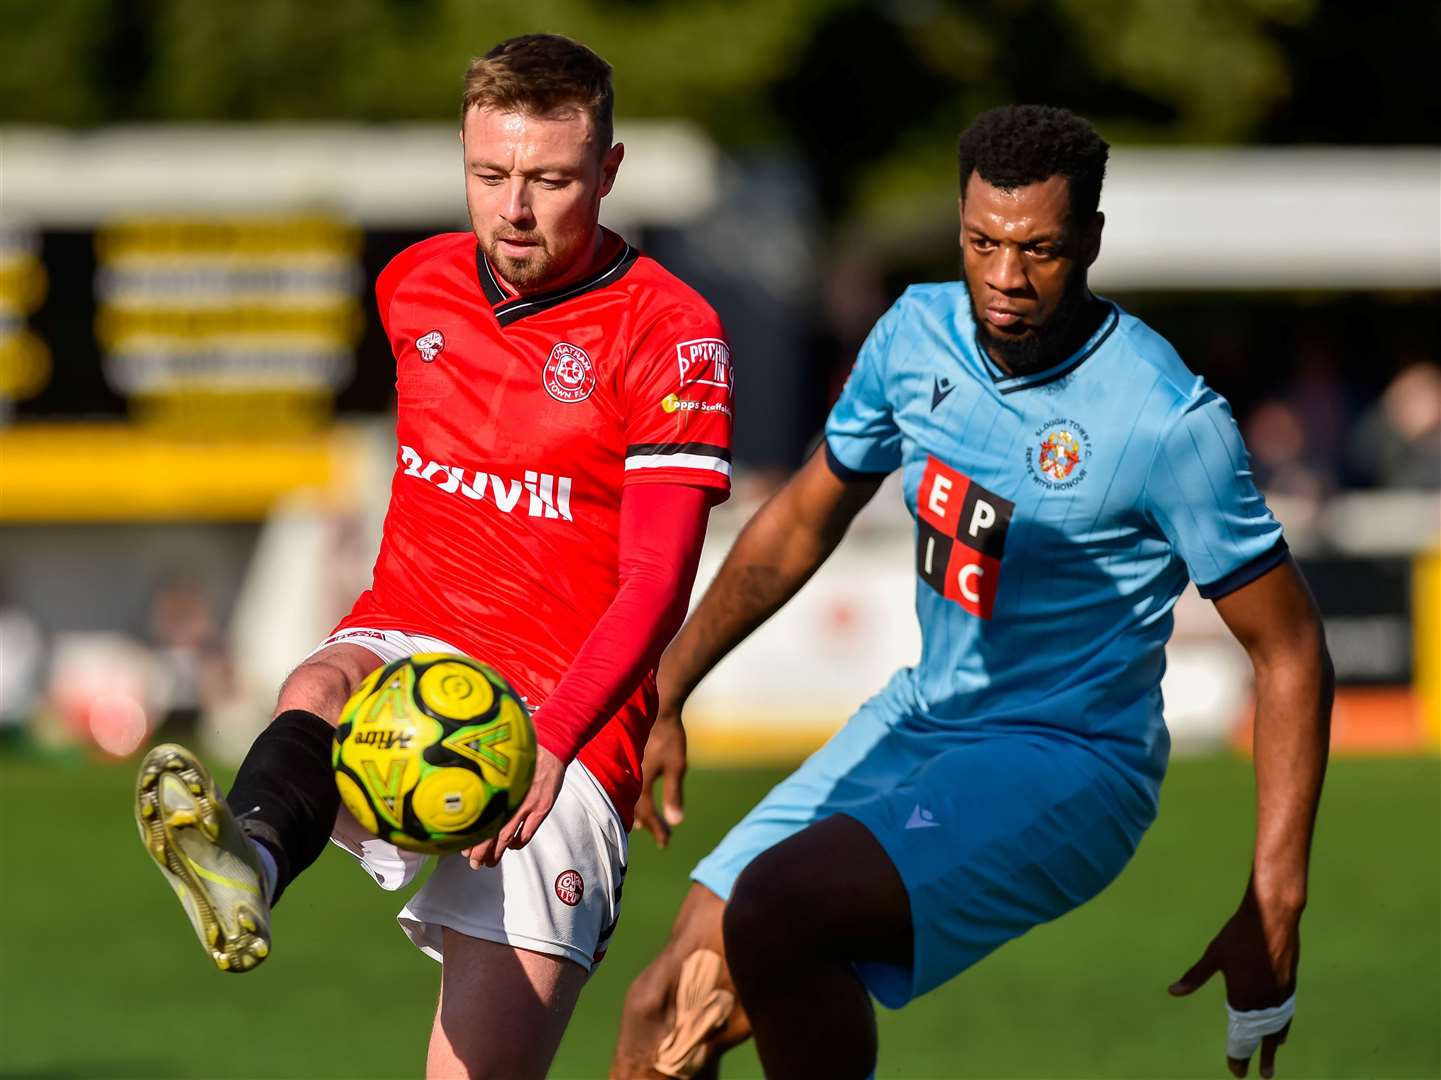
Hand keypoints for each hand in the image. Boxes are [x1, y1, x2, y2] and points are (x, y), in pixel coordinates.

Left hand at [462, 746, 565, 868]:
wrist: (549, 746)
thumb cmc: (523, 756)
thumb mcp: (500, 768)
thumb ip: (491, 785)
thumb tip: (475, 801)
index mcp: (497, 789)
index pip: (480, 820)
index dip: (471, 837)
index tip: (463, 849)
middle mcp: (510, 799)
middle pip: (491, 832)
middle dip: (481, 851)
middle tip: (474, 863)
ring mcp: (527, 805)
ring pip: (507, 837)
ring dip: (497, 853)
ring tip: (490, 863)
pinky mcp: (542, 808)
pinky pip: (528, 833)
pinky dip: (518, 843)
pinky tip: (512, 846)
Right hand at [632, 710, 686, 848]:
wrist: (656, 705)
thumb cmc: (668, 735)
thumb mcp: (676, 766)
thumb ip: (673, 794)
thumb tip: (676, 823)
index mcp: (639, 782)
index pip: (647, 814)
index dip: (657, 830)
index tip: (666, 843)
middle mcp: (627, 778)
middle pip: (636, 810)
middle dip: (649, 824)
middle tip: (662, 837)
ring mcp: (624, 768)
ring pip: (629, 798)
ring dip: (639, 812)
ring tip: (646, 824)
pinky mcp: (625, 760)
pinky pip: (626, 785)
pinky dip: (634, 797)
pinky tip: (638, 796)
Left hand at [1170, 882, 1300, 1077]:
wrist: (1272, 918)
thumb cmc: (1238, 935)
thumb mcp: (1214, 955)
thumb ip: (1195, 977)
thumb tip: (1172, 992)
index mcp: (1241, 998)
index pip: (1239, 1037)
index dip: (1238, 1055)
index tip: (1235, 1070)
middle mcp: (1262, 1003)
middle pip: (1259, 1038)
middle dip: (1256, 1056)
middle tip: (1257, 1074)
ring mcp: (1278, 996)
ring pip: (1276, 1029)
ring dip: (1272, 1047)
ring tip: (1270, 1064)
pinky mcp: (1289, 987)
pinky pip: (1285, 1016)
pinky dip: (1281, 1028)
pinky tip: (1280, 1035)